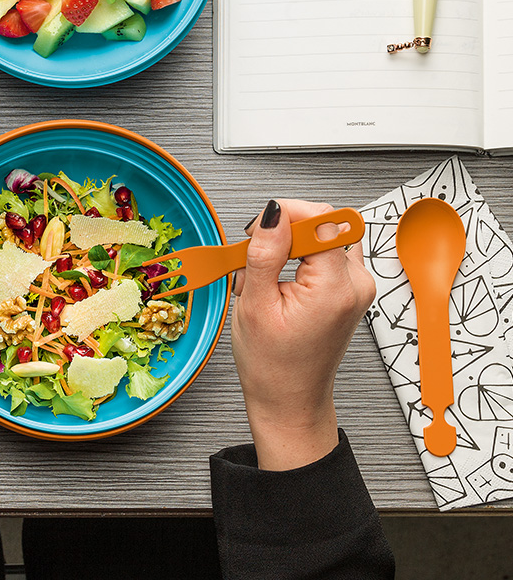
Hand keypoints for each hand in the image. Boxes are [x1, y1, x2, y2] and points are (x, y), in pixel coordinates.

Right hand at [232, 199, 374, 470]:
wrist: (289, 400)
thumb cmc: (272, 366)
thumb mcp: (255, 305)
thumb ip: (265, 253)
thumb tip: (272, 213)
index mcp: (336, 288)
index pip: (322, 218)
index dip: (287, 214)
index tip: (260, 229)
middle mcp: (356, 284)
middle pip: (324, 224)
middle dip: (284, 233)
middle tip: (256, 259)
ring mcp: (357, 286)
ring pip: (323, 235)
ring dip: (290, 246)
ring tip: (267, 277)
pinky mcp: (350, 289)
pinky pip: (326, 252)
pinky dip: (299, 258)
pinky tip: (279, 282)